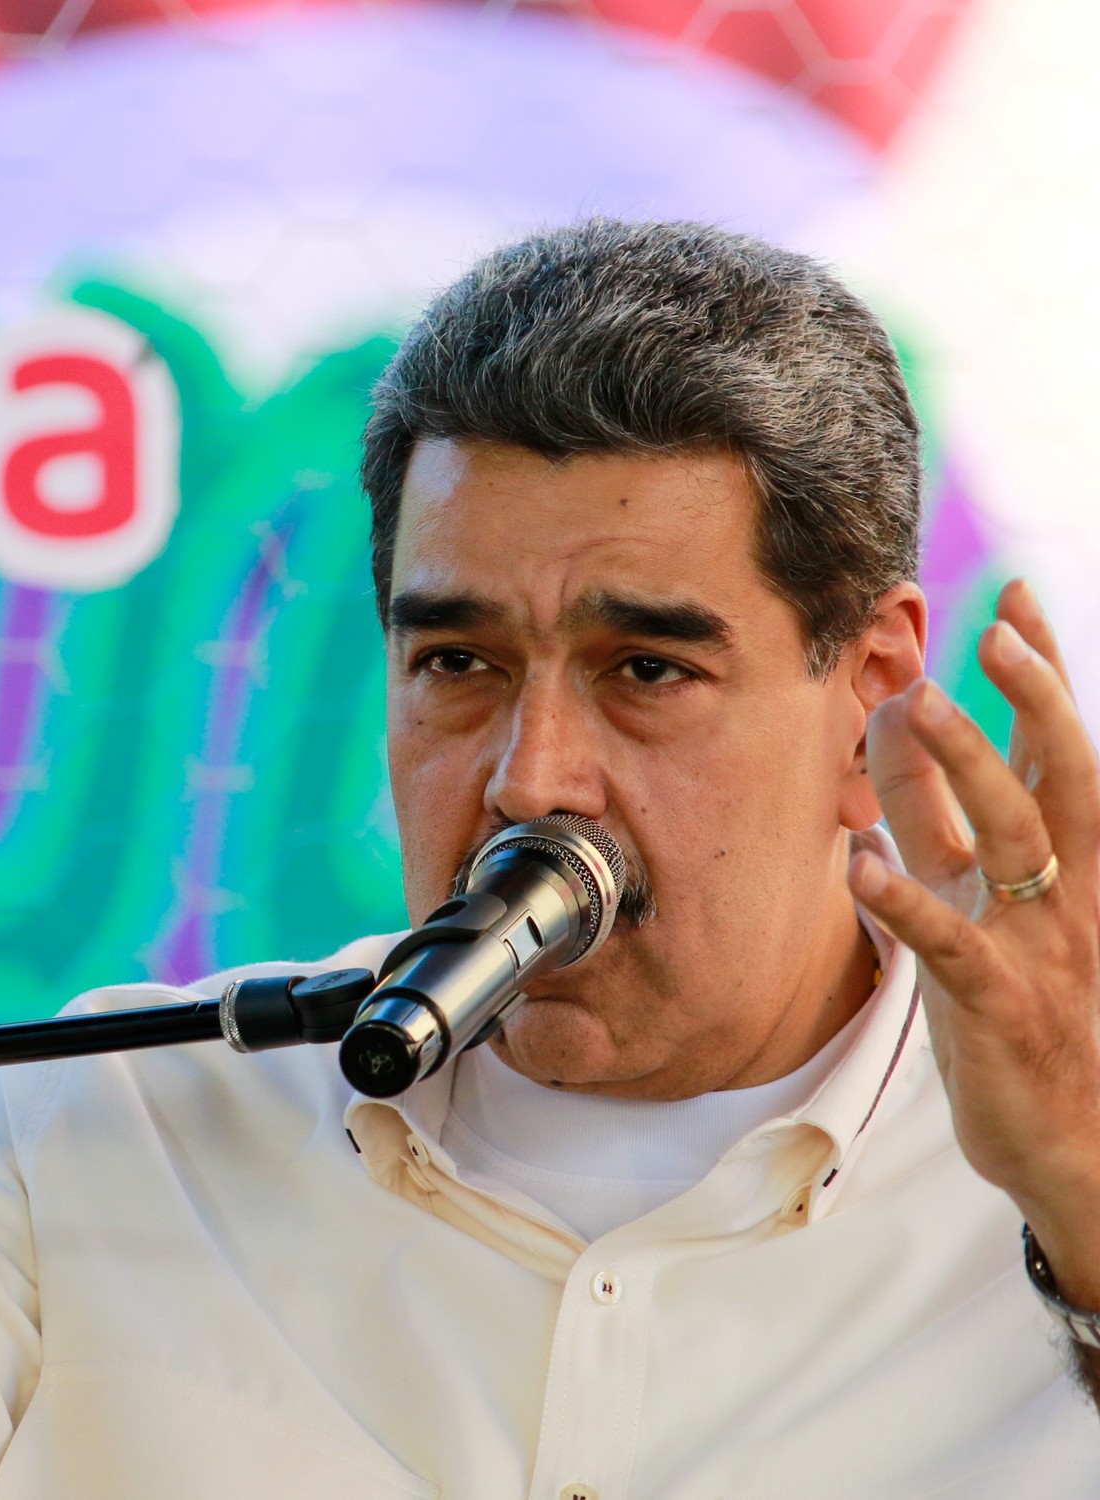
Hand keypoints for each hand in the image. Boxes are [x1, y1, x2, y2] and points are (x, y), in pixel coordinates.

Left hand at [854, 580, 1099, 1290]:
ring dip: (963, 767)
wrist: (1069, 1140)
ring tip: (917, 703)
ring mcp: (1038, 946)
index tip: (1013, 595)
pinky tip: (860, 864)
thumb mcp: (973, 895)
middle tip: (992, 627)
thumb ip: (935, 814)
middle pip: (1058, 776)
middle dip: (1031, 698)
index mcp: (1065, 864)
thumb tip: (896, 720)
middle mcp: (1065, 893)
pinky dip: (906, 902)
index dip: (1041, 674)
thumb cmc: (1016, 1007)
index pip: (1056, 751)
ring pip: (1012, 839)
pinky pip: (951, 945)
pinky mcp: (999, 1005)